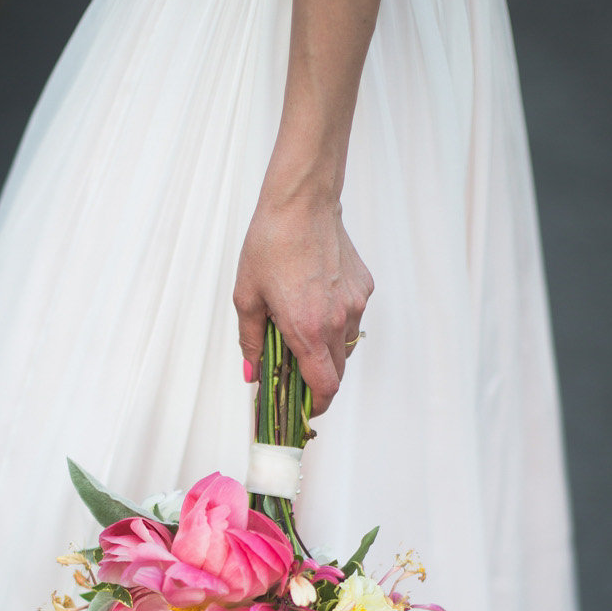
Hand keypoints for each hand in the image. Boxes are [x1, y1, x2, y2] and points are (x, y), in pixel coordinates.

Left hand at [234, 191, 372, 415]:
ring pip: (345, 346)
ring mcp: (354, 305)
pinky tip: (316, 299)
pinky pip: (352, 318)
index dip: (317, 405)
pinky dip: (336, 321)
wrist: (302, 202)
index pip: (325, 388)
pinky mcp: (363, 289)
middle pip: (336, 372)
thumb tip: (253, 372)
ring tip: (302, 328)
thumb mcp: (247, 296)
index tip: (305, 408)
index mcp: (307, 330)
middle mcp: (336, 322)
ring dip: (326, 349)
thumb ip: (252, 340)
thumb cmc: (272, 243)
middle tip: (294, 370)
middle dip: (317, 379)